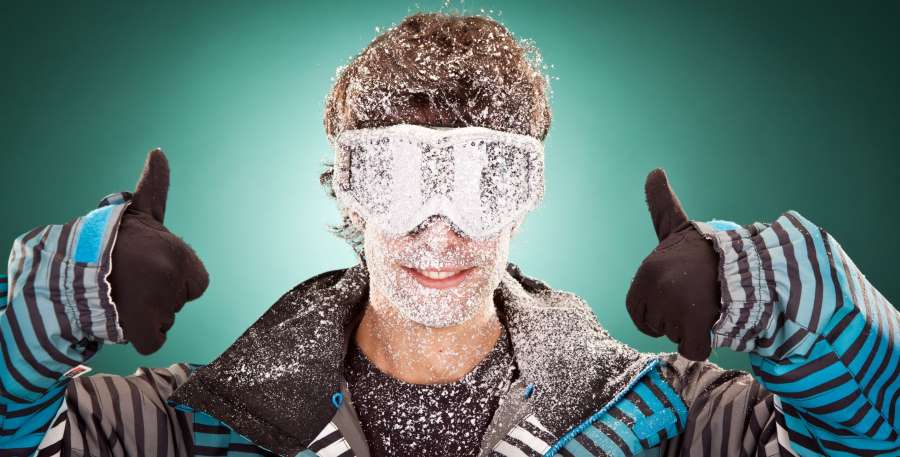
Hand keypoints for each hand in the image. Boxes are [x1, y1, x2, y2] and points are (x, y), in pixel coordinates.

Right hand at [109, 149, 208, 354]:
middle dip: (159, 296)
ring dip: (146, 313)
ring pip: (165, 320)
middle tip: (131, 281)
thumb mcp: (140, 211)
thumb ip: (157, 186)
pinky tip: (122, 316)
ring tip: (120, 294)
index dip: (173, 278)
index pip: (198, 284)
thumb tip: (159, 151)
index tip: (149, 267)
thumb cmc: (110, 241)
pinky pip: (153, 341)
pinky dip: (138, 335)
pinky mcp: (142, 328)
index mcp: (180, 253)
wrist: (68, 272)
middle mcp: (172, 277)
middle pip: (179, 302)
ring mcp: (158, 304)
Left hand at [625, 169, 721, 360]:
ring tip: (710, 303)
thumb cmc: (709, 252)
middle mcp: (658, 290)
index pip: (637, 310)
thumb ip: (660, 205)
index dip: (656, 307)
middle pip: (656, 325)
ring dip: (692, 328)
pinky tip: (716, 323)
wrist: (754, 268)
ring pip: (675, 337)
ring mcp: (677, 310)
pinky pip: (693, 350)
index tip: (677, 289)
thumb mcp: (678, 226)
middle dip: (674, 317)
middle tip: (695, 297)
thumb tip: (654, 170)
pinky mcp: (698, 330)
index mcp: (648, 272)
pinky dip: (706, 344)